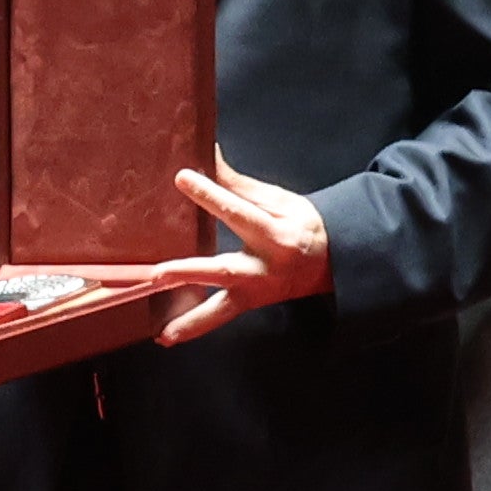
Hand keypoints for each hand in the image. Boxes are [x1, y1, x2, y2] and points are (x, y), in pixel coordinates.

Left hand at [149, 162, 334, 345]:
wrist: (332, 261)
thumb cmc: (302, 224)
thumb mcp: (278, 200)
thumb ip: (239, 186)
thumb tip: (208, 155)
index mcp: (275, 235)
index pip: (237, 212)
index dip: (209, 195)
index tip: (182, 177)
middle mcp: (264, 268)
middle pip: (223, 271)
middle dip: (189, 273)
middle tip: (158, 274)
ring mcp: (255, 292)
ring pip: (220, 309)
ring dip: (190, 320)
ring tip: (162, 332)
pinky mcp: (249, 304)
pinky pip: (219, 318)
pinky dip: (193, 328)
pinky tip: (165, 335)